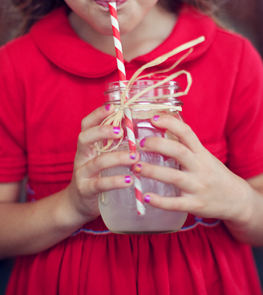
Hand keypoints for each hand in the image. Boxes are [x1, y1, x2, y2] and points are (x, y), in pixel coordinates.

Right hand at [65, 105, 138, 224]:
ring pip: (97, 162)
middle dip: (102, 131)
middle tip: (121, 131)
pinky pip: (100, 184)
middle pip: (84, 138)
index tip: (113, 107)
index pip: (87, 124)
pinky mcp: (86, 190)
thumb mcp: (101, 157)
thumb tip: (139, 128)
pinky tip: (129, 180)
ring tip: (135, 157)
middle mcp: (81, 156)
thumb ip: (114, 145)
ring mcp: (82, 173)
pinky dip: (115, 181)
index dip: (97, 114)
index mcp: (87, 145)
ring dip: (117, 158)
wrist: (77, 204)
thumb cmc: (96, 175)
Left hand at [138, 114, 250, 221]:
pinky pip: (175, 203)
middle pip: (179, 151)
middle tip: (141, 144)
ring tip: (136, 167)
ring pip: (174, 177)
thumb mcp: (205, 157)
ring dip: (153, 171)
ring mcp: (198, 186)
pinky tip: (145, 197)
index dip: (170, 123)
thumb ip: (186, 147)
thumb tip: (160, 131)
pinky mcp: (195, 205)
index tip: (153, 118)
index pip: (186, 133)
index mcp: (201, 153)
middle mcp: (200, 168)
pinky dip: (160, 201)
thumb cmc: (214, 174)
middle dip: (158, 145)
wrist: (237, 200)